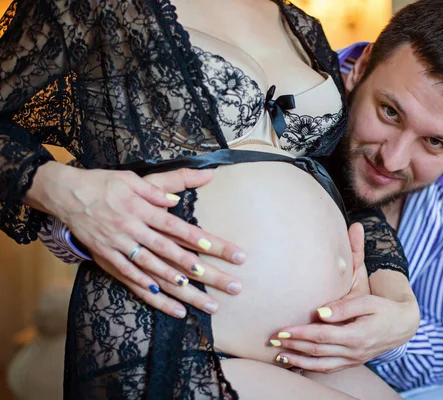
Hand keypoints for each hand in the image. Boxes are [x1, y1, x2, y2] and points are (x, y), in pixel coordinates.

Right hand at [26, 162, 245, 317]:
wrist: (66, 195)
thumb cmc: (104, 184)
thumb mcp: (133, 178)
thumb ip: (161, 186)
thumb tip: (186, 191)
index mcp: (143, 210)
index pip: (178, 228)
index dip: (202, 240)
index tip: (225, 252)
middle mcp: (134, 231)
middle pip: (174, 255)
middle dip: (204, 272)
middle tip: (230, 285)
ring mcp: (121, 249)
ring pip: (156, 274)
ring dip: (184, 291)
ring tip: (208, 303)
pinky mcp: (110, 261)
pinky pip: (133, 282)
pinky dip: (153, 297)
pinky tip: (174, 308)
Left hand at [268, 224, 418, 372]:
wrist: (403, 325)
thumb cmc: (384, 309)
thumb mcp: (367, 302)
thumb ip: (344, 307)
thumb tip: (320, 313)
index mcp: (356, 336)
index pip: (322, 336)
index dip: (300, 333)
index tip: (282, 330)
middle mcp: (354, 352)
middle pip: (317, 351)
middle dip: (293, 346)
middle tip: (272, 341)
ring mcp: (354, 359)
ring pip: (321, 365)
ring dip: (298, 361)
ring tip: (279, 356)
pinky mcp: (353, 362)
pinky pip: (329, 368)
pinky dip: (311, 368)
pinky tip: (298, 364)